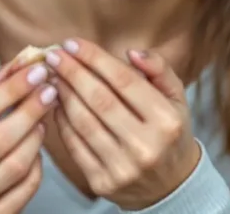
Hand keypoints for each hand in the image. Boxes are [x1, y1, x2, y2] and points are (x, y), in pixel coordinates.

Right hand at [0, 60, 58, 213]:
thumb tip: (20, 62)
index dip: (10, 90)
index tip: (37, 70)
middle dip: (29, 110)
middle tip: (50, 90)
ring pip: (17, 164)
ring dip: (36, 135)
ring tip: (43, 117)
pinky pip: (27, 186)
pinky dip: (37, 163)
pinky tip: (36, 147)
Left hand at [43, 39, 200, 210]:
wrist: (170, 185)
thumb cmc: (169, 132)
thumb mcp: (177, 98)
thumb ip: (159, 69)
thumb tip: (132, 52)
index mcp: (166, 120)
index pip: (124, 80)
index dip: (95, 58)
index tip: (73, 43)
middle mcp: (146, 146)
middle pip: (99, 99)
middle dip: (72, 72)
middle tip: (54, 55)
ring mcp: (123, 167)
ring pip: (83, 121)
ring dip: (63, 94)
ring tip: (52, 75)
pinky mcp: (102, 182)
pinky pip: (74, 145)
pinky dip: (62, 121)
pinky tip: (56, 103)